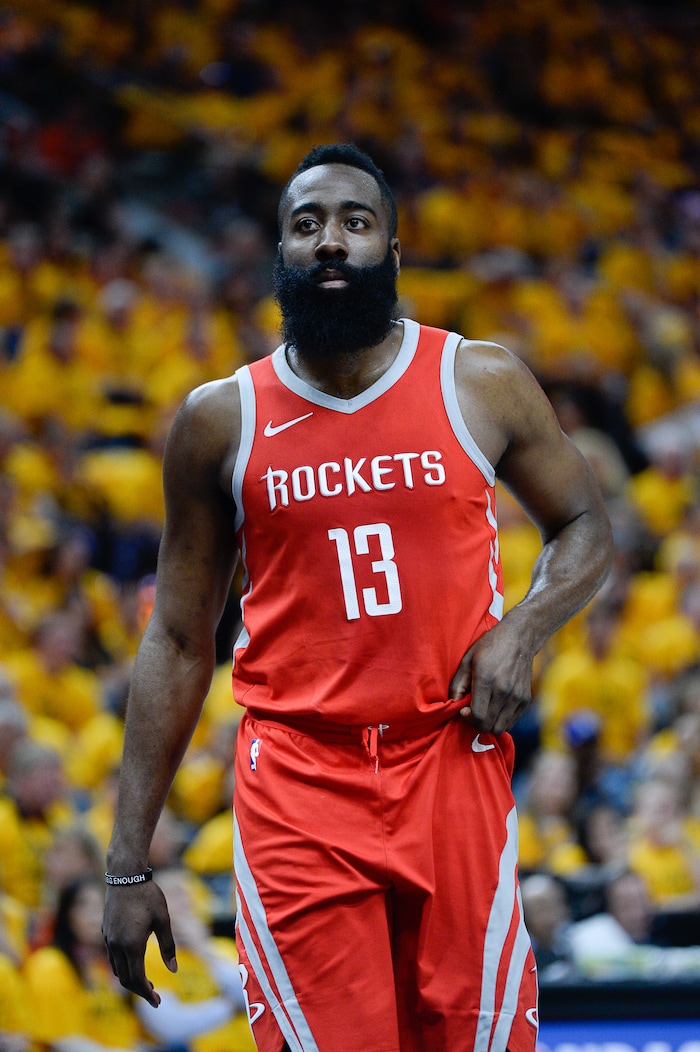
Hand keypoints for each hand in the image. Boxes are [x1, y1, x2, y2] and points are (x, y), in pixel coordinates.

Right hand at [102, 880, 176, 1006]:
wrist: (125, 875)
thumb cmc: (148, 895)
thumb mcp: (163, 919)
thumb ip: (168, 946)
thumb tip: (174, 970)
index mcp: (131, 945)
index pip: (137, 980)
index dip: (147, 994)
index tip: (157, 1002)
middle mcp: (116, 946)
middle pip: (125, 979)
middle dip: (139, 991)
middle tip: (154, 996)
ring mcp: (108, 939)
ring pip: (116, 969)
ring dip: (130, 980)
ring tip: (146, 982)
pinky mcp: (105, 931)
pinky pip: (112, 957)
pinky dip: (123, 967)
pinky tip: (134, 962)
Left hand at [449, 619, 533, 734]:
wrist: (520, 638)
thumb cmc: (489, 646)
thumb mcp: (467, 660)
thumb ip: (458, 683)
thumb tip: (452, 703)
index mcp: (486, 680)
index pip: (478, 716)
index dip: (467, 718)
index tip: (464, 710)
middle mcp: (504, 691)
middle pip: (488, 725)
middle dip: (476, 723)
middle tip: (472, 712)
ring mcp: (517, 696)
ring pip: (500, 728)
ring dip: (489, 724)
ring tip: (484, 711)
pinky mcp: (525, 699)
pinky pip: (511, 722)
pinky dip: (501, 720)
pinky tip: (494, 708)